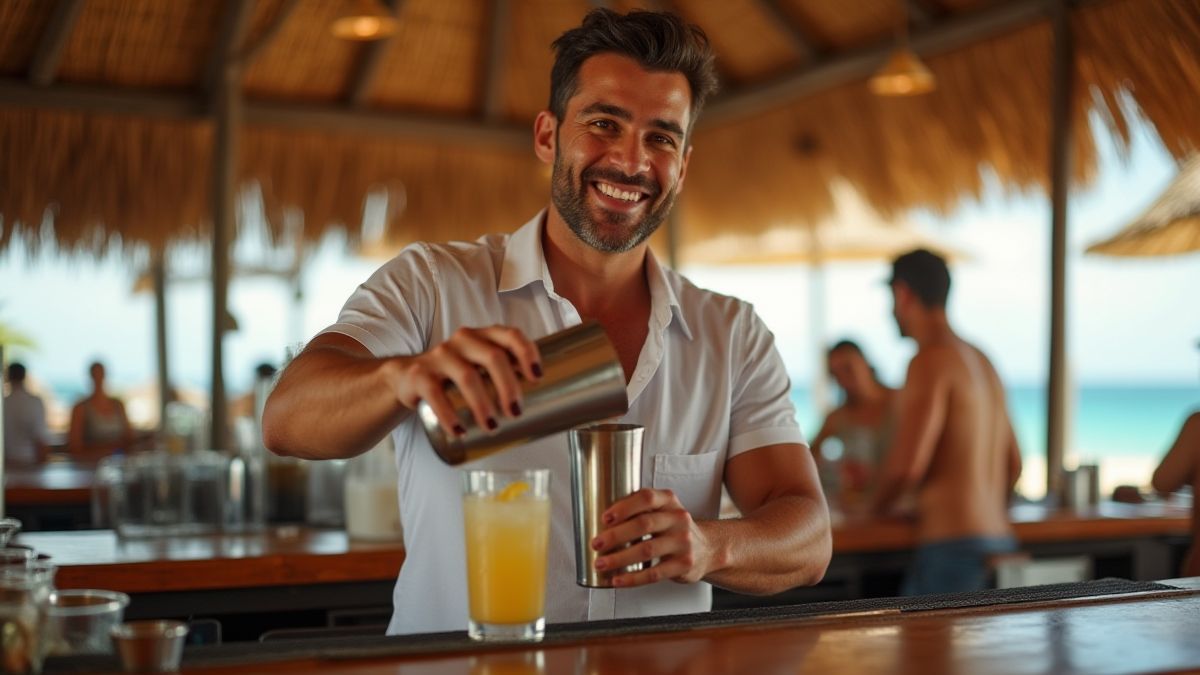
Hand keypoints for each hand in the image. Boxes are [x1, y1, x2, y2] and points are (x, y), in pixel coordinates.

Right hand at [389, 326, 541, 435]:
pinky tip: (460, 430)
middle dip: (509, 386)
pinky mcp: (420, 374)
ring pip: (467, 376)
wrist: (410, 378)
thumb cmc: (457, 375)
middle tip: (516, 413)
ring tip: (493, 427)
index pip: (510, 335)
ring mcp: (440, 355)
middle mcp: (463, 340)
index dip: (527, 352)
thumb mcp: (481, 368)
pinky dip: (449, 415)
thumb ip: (507, 376)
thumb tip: (549, 404)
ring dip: (483, 405)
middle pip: (493, 358)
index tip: (537, 377)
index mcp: (484, 336)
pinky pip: (435, 393)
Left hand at [590, 488, 713, 587]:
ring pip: (646, 550)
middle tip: (596, 543)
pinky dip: (632, 579)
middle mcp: (678, 519)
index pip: (646, 497)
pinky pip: (653, 574)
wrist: (707, 549)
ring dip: (619, 558)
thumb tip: (600, 519)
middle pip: (643, 524)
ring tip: (601, 563)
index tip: (604, 518)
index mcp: (669, 501)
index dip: (624, 507)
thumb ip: (639, 509)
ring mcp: (683, 542)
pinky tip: (617, 580)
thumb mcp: (663, 510)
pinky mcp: (683, 565)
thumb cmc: (673, 528)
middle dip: (615, 535)